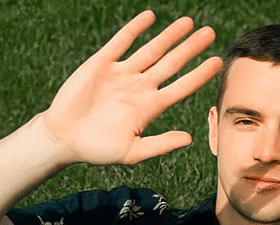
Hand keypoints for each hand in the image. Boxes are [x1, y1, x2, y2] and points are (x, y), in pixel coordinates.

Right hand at [36, 11, 221, 165]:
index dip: (199, 75)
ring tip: (188, 22)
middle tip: (210, 34)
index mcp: (149, 108)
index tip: (217, 62)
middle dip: (190, 49)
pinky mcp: (102, 64)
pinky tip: (150, 18)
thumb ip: (159, 144)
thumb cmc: (96, 150)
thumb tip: (189, 139)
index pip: (181, 87)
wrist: (62, 138)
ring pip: (151, 50)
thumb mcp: (131, 152)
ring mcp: (121, 74)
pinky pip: (122, 42)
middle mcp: (139, 88)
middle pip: (171, 64)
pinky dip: (135, 29)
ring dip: (169, 36)